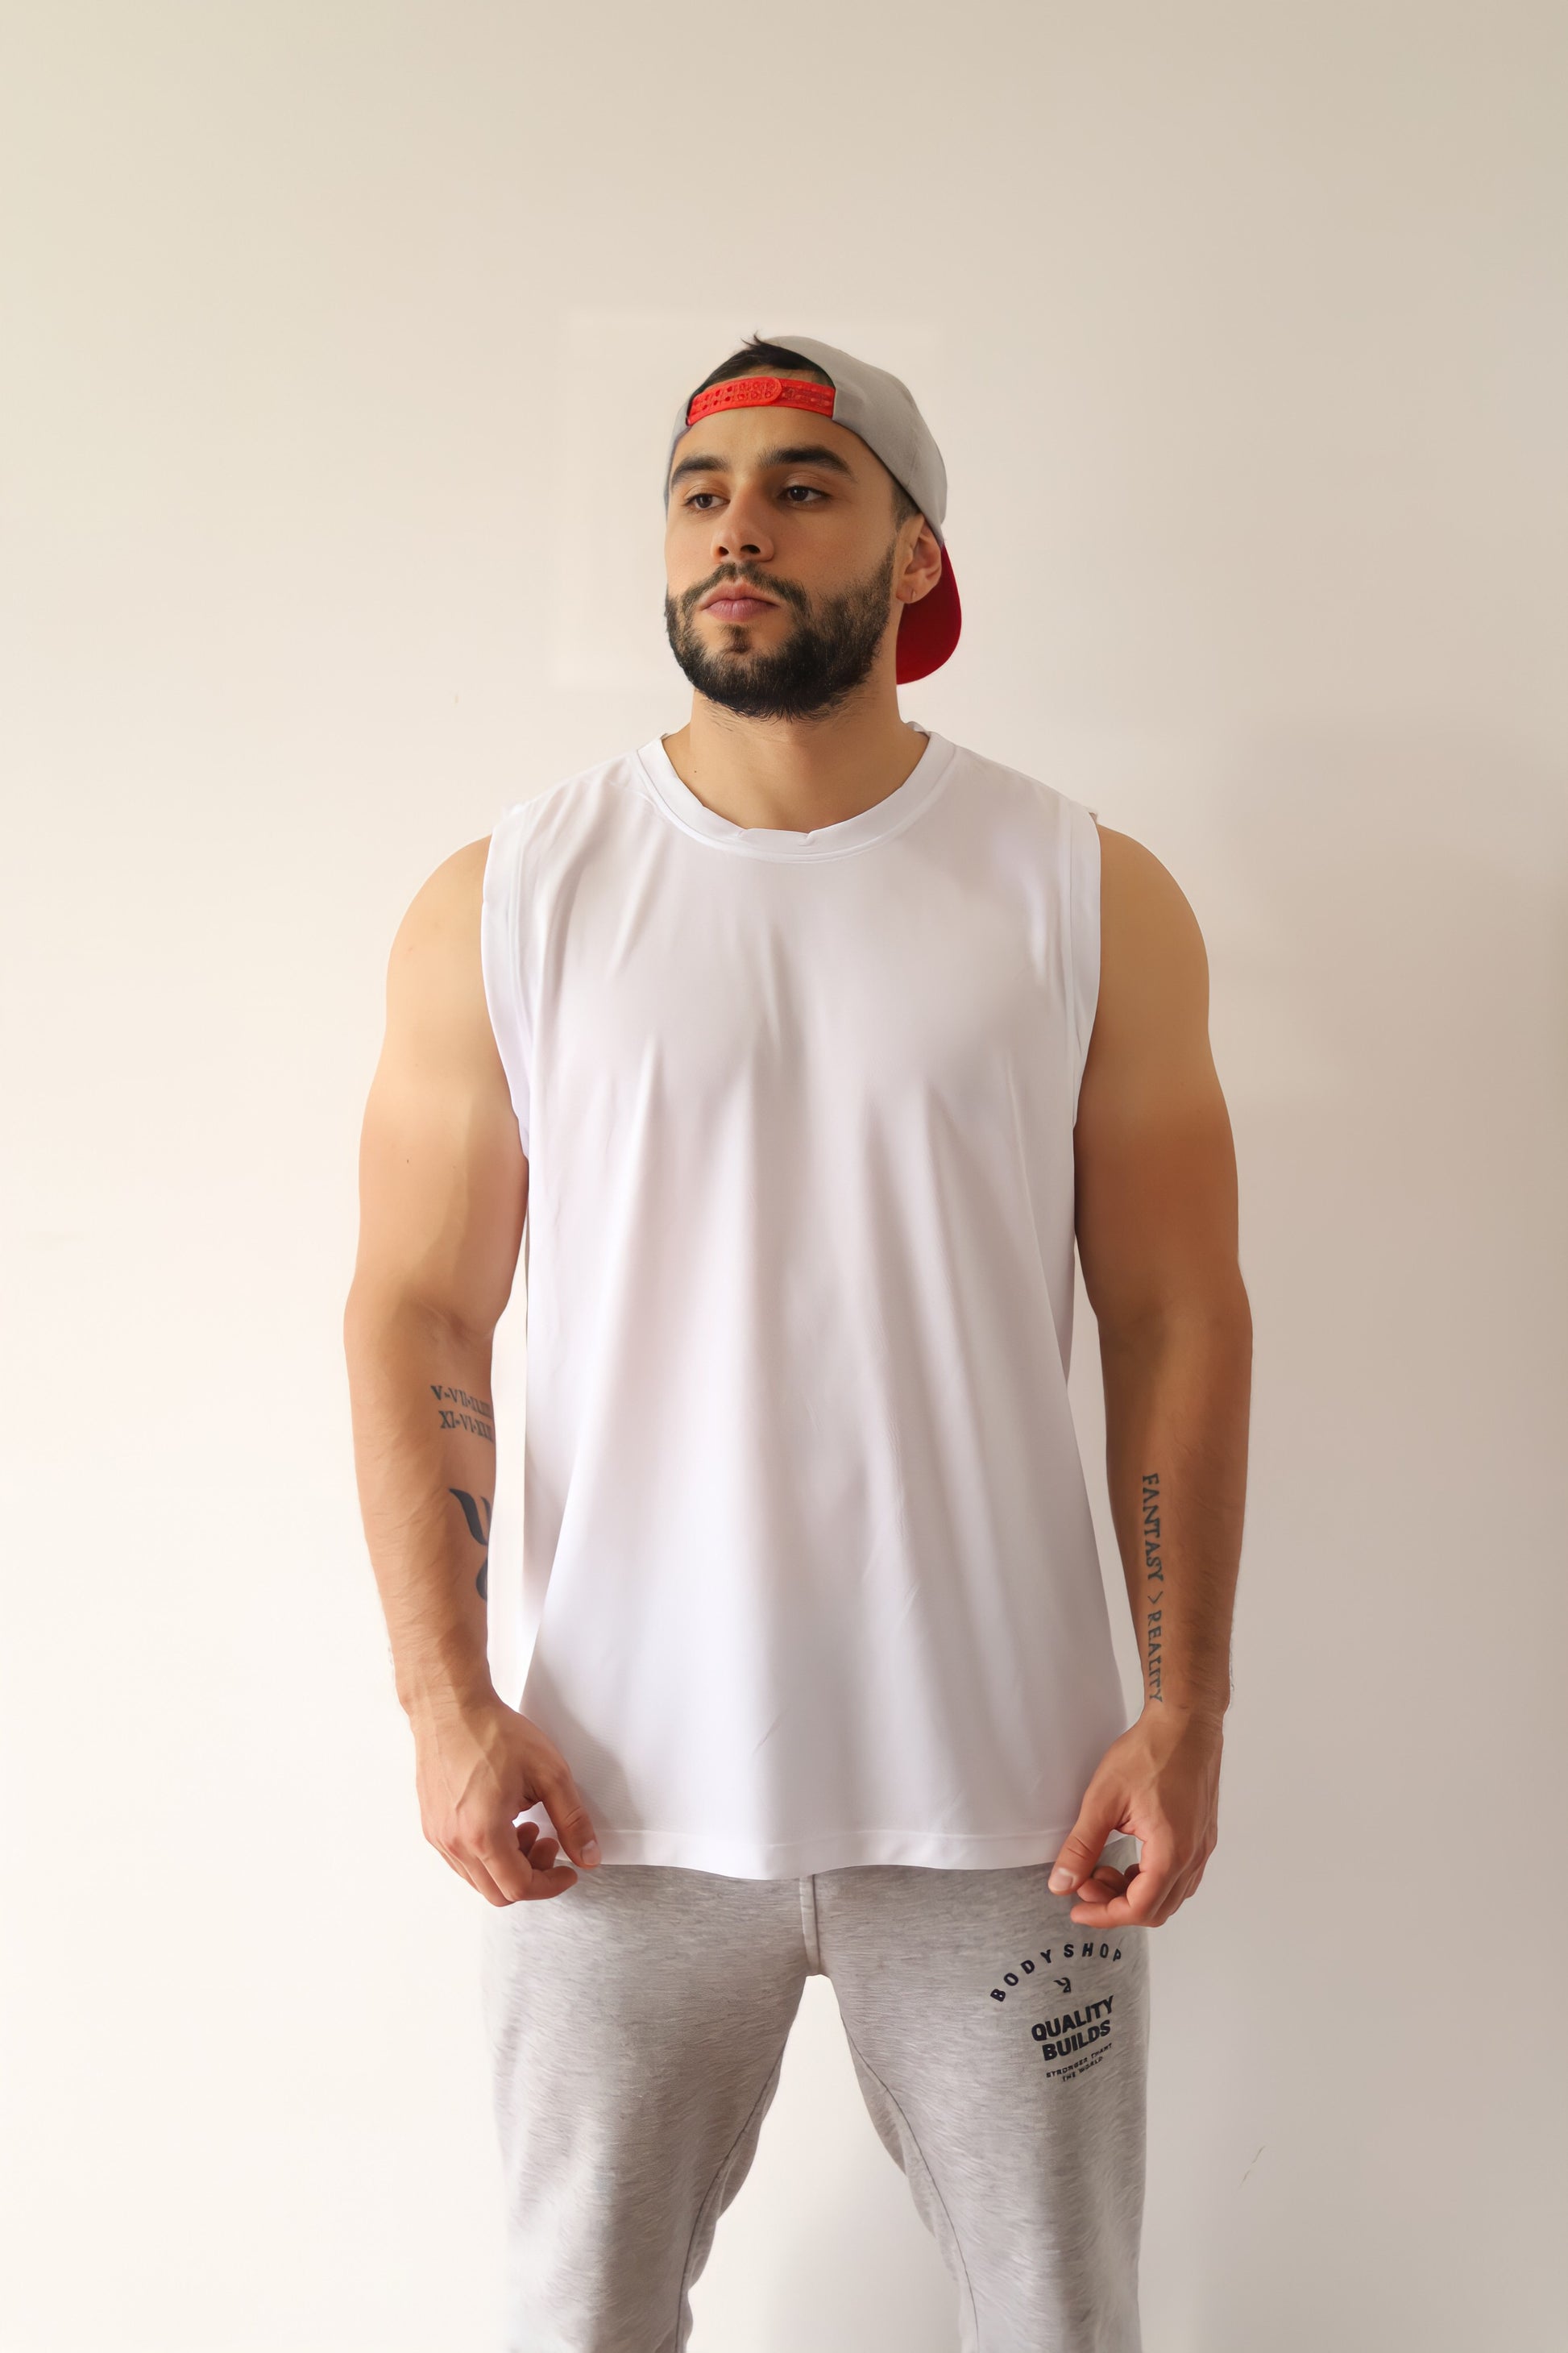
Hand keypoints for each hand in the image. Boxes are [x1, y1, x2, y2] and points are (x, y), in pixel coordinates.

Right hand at [407, 1691, 602, 1904]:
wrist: (450, 1708)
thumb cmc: (492, 1732)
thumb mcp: (549, 1773)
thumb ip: (573, 1820)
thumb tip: (587, 1856)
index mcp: (483, 1833)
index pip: (519, 1888)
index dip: (550, 1885)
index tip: (566, 1871)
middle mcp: (454, 1842)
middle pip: (497, 1893)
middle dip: (531, 1877)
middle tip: (548, 1844)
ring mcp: (438, 1836)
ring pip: (478, 1879)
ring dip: (509, 1866)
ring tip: (526, 1827)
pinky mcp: (431, 1826)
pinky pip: (461, 1861)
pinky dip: (487, 1855)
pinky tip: (503, 1823)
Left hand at [1046, 1703, 1222, 1928]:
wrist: (1186, 1721)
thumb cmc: (1149, 1753)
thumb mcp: (1103, 1799)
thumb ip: (1081, 1846)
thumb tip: (1061, 1884)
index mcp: (1172, 1852)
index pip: (1139, 1908)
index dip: (1104, 1915)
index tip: (1077, 1908)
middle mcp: (1194, 1857)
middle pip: (1157, 1908)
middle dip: (1116, 1905)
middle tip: (1086, 1883)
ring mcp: (1203, 1847)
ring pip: (1170, 1895)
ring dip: (1135, 1893)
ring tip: (1103, 1868)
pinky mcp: (1203, 1835)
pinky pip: (1180, 1877)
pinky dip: (1152, 1879)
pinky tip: (1129, 1858)